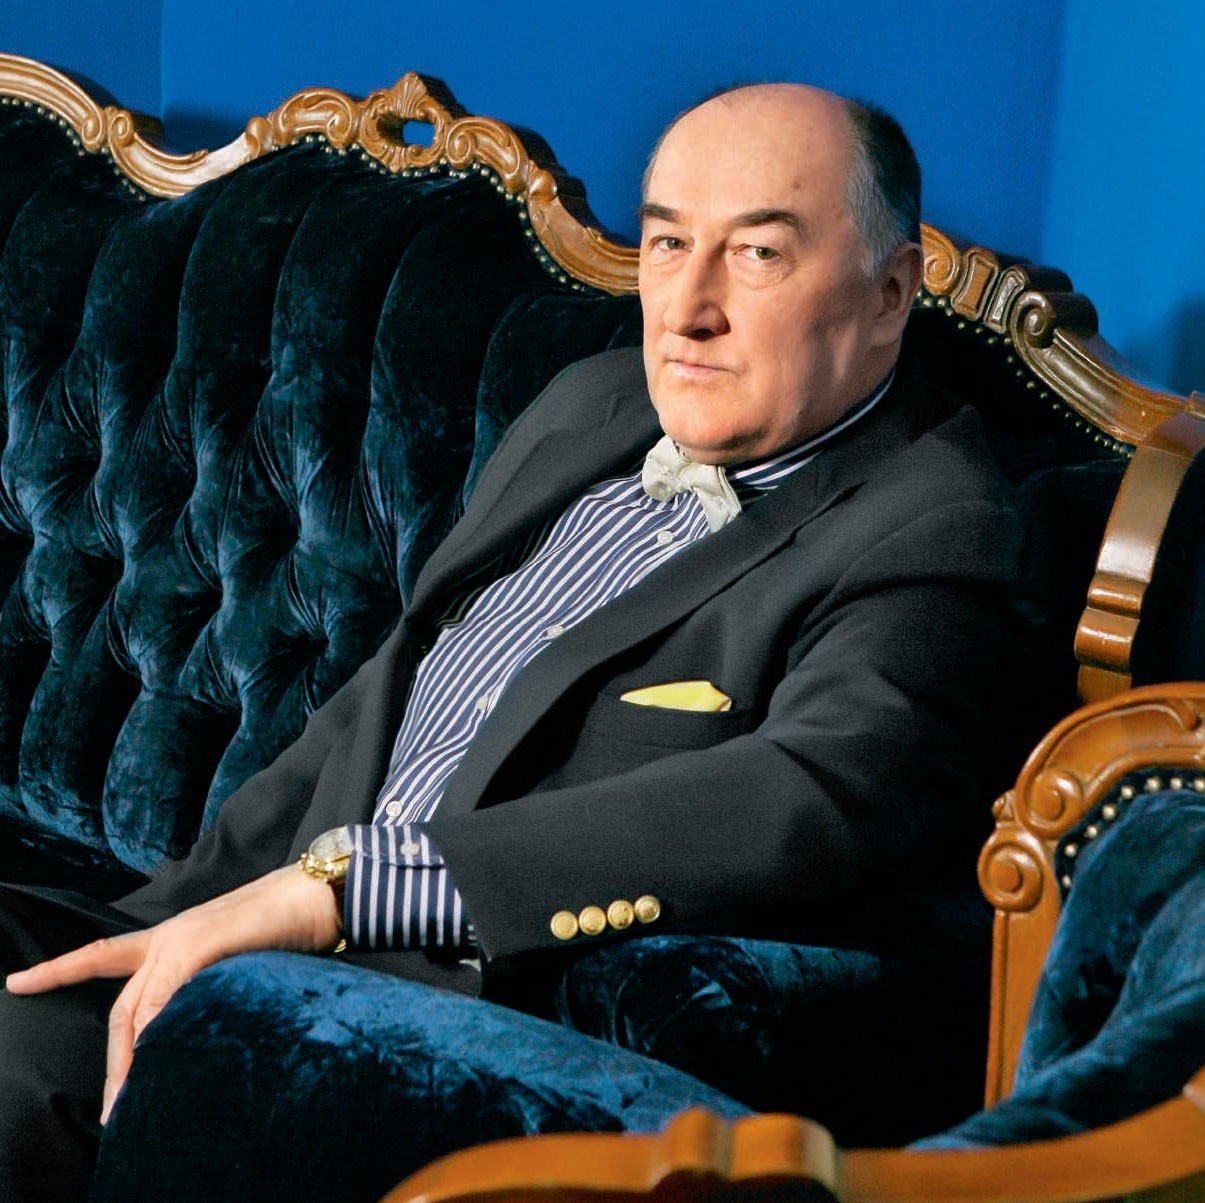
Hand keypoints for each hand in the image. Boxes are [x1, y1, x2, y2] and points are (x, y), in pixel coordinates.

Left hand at [5, 865, 340, 1122]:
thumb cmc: (292, 924)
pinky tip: (161, 1059)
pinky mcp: (197, 942)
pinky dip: (158, 1033)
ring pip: (136, 1012)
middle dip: (115, 1065)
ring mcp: (181, 938)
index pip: (103, 955)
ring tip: (133, 1107)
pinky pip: (163, 1000)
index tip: (16, 981)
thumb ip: (210, 986)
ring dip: (133, 1064)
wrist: (320, 890)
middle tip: (115, 1112)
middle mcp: (168, 936)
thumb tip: (197, 1029)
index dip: (58, 970)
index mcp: (174, 935)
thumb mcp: (239, 960)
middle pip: (120, 1010)